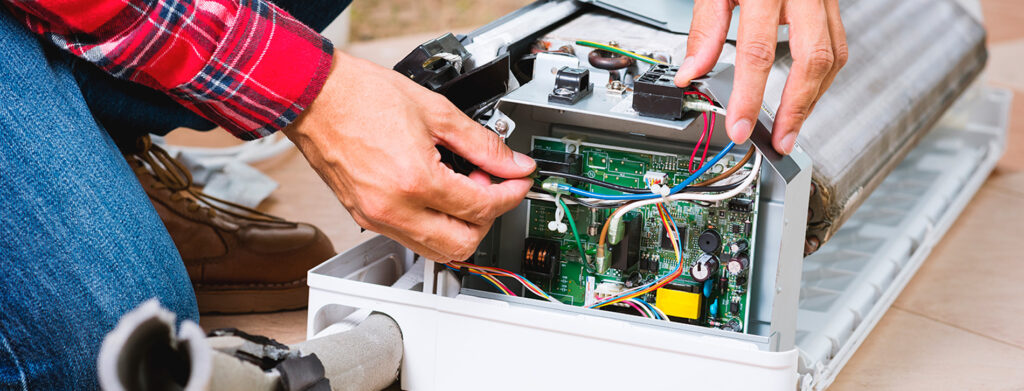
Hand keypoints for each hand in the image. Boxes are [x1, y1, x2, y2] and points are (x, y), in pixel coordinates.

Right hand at [284, 51, 535, 261]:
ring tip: (462, 188)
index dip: (510, 194)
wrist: (315, 97)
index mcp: (415, 180)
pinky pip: (411, 239)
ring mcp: (376, 217)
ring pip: (436, 251)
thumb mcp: (436, 112)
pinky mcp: (364, 217)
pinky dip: (434, 225)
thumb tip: (513, 163)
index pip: (481, 207)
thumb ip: (482, 144)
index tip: (519, 181)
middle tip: (491, 186)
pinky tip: (438, 194)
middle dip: (488, 219)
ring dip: (461, 227)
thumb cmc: (361, 96)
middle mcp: (394, 208)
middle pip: (462, 244)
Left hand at [674, 0, 847, 154]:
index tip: (741, 127)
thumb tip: (691, 73)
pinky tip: (806, 91)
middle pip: (812, 60)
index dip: (750, 97)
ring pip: (833, 54)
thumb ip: (705, 27)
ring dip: (814, 96)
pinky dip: (823, 73)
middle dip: (797, 108)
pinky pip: (838, 41)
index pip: (758, 53)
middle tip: (781, 140)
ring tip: (793, 124)